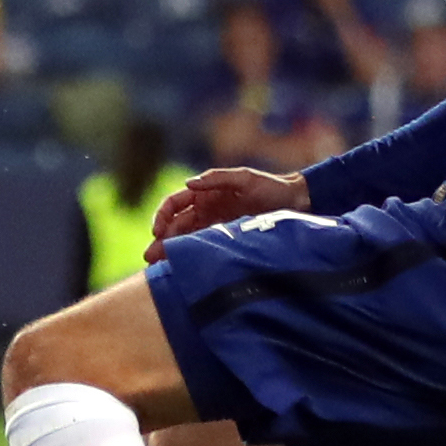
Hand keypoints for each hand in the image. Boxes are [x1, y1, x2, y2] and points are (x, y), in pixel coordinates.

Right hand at [147, 165, 308, 255]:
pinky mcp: (224, 239)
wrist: (295, 202)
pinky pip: (201, 247)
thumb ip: (217, 179)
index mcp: (205, 193)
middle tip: (149, 256)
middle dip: (160, 240)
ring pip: (184, 238)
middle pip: (175, 225)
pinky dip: (188, 255)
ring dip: (169, 250)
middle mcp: (205, 209)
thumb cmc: (270, 186)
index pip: (174, 203)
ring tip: (157, 266)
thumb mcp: (245, 178)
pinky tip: (179, 267)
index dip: (162, 215)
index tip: (158, 230)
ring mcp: (213, 225)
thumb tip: (189, 183)